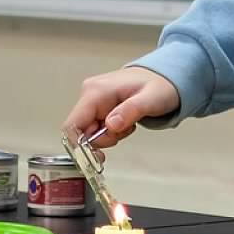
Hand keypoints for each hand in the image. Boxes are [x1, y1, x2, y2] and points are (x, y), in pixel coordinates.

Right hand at [62, 67, 179, 148]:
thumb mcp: (150, 99)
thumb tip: (111, 125)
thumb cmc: (158, 85)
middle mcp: (89, 94)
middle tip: (124, 131)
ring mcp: (92, 100)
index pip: (72, 125)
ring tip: (128, 124)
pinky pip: (97, 128)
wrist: (162, 78)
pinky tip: (124, 122)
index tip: (97, 156)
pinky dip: (111, 132)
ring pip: (90, 132)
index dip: (79, 145)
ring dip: (109, 136)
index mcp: (96, 91)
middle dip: (103, 139)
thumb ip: (130, 111)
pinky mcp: (97, 107)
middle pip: (81, 132)